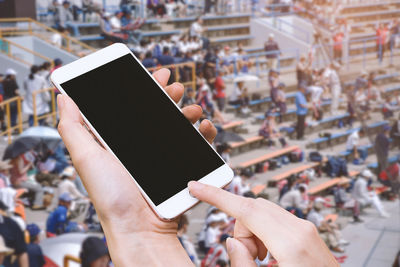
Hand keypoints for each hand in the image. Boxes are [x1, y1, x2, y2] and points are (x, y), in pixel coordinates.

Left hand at [57, 68, 216, 265]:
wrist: (139, 228)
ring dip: (189, 111)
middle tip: (174, 87)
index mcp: (120, 141)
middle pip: (158, 112)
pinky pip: (196, 146)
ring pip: (179, 125)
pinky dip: (205, 133)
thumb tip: (65, 97)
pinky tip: (204, 128)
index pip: (132, 107)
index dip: (143, 88)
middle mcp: (142, 147)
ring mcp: (163, 157)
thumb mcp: (86, 158)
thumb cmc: (111, 198)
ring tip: (192, 109)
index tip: (153, 74)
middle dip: (168, 95)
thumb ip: (74, 127)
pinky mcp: (181, 168)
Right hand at [188, 181, 338, 266]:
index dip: (216, 196)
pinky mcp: (307, 232)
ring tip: (260, 259)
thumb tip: (232, 242)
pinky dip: (263, 232)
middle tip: (246, 256)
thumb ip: (242, 263)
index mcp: (291, 243)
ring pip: (262, 212)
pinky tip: (269, 255)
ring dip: (251, 231)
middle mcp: (301, 229)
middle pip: (252, 208)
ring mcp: (306, 228)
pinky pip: (274, 220)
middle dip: (239, 228)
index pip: (245, 209)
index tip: (197, 187)